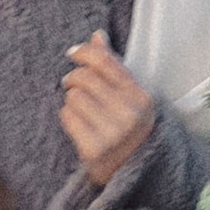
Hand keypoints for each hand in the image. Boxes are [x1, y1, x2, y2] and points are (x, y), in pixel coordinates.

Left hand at [61, 30, 159, 192]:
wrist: (132, 174)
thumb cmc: (128, 127)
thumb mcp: (130, 97)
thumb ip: (114, 66)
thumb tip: (97, 35)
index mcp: (142, 98)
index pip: (106, 62)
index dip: (84, 52)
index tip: (72, 53)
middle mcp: (130, 115)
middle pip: (85, 78)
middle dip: (74, 78)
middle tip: (72, 85)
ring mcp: (112, 133)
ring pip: (74, 97)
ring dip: (72, 100)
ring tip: (82, 109)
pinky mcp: (93, 149)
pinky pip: (67, 116)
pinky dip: (68, 117)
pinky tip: (79, 124)